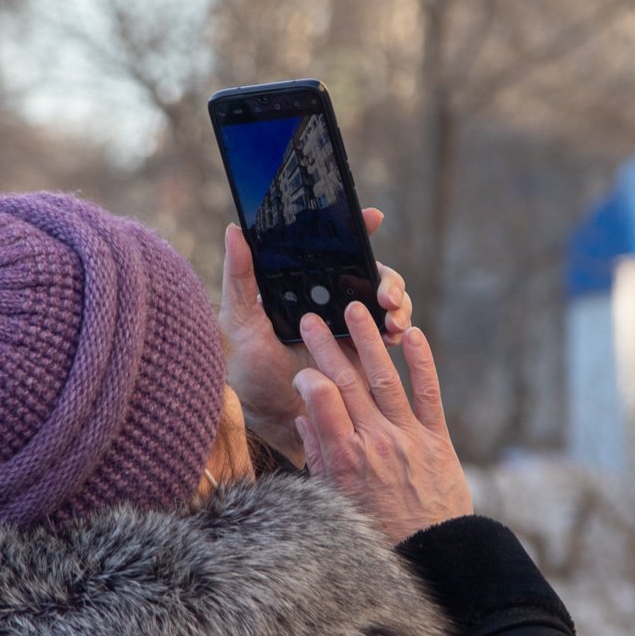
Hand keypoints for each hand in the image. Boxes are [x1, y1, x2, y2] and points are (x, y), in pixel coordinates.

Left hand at [220, 208, 413, 466]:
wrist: (271, 417)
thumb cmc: (248, 368)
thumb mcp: (239, 320)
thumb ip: (240, 277)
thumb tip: (235, 230)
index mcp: (306, 285)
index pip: (336, 249)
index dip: (357, 229)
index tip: (372, 218)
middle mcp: (332, 300)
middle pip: (372, 274)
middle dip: (388, 278)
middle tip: (386, 295)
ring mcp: (353, 326)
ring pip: (389, 301)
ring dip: (400, 303)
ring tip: (393, 319)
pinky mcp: (367, 352)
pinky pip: (392, 333)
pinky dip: (400, 329)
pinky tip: (395, 337)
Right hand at [292, 301, 471, 543]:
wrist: (430, 552)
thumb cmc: (376, 529)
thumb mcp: (333, 498)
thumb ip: (318, 454)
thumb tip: (304, 416)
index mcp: (345, 459)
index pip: (320, 401)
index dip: (308, 378)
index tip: (302, 370)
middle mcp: (375, 442)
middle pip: (346, 383)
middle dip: (326, 346)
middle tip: (311, 318)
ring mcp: (408, 438)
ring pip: (384, 379)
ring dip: (368, 341)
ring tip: (354, 310)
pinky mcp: (437, 439)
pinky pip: (428, 394)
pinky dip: (421, 363)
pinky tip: (412, 337)